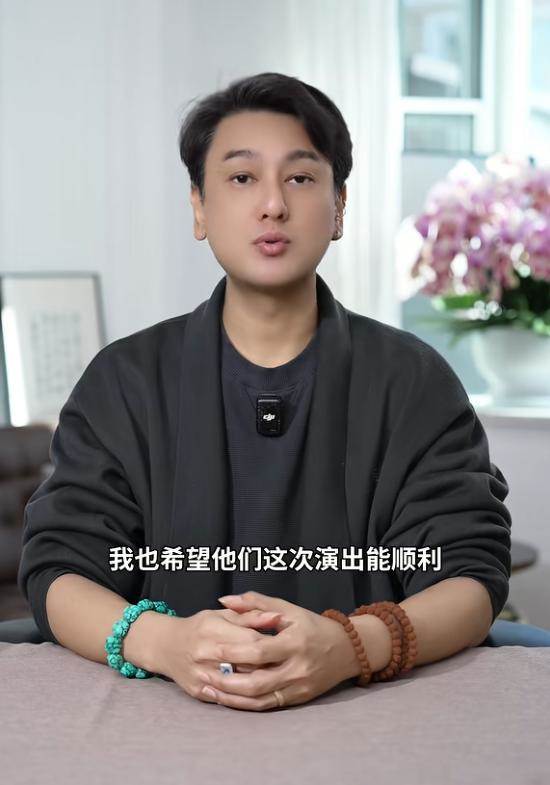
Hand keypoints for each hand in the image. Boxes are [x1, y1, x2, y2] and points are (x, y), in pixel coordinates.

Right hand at [155, 607, 283, 699]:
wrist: (167, 646)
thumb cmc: (200, 626)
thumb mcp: (223, 615)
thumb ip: (251, 616)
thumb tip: (278, 618)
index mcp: (213, 629)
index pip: (251, 641)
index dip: (272, 645)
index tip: (286, 646)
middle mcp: (205, 653)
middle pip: (247, 664)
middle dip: (269, 665)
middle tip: (286, 665)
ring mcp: (200, 674)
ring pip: (239, 685)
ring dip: (260, 684)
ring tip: (277, 680)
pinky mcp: (198, 691)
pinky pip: (227, 698)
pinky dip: (244, 697)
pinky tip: (259, 694)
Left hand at [197, 591, 357, 710]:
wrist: (347, 650)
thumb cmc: (313, 625)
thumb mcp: (288, 609)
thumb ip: (255, 603)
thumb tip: (224, 599)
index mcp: (295, 642)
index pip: (260, 651)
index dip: (234, 651)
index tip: (212, 648)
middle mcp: (297, 667)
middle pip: (257, 681)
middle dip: (227, 680)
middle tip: (203, 673)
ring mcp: (298, 686)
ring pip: (260, 699)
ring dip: (232, 697)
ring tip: (208, 689)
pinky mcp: (298, 699)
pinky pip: (268, 706)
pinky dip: (246, 704)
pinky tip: (227, 699)